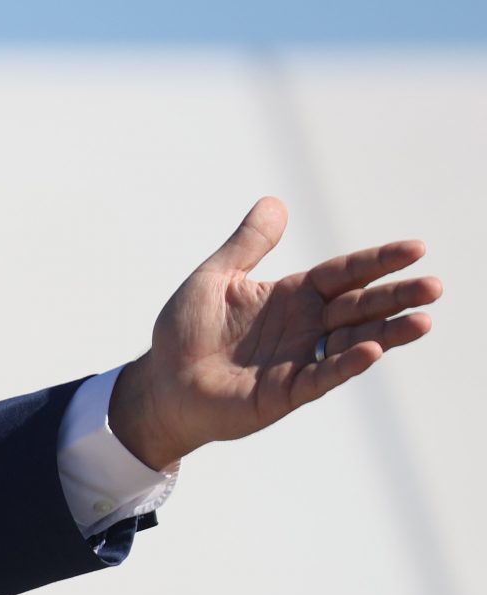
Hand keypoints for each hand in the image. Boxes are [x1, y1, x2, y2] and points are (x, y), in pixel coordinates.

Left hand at [108, 197, 440, 469]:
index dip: (378, 261)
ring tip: (422, 320)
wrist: (161, 383)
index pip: (345, 273)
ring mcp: (299, 360)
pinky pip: (322, 376)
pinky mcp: (286, 392)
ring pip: (353, 342)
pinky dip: (346, 364)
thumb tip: (274, 202)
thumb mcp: (213, 279)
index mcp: (291, 295)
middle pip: (359, 306)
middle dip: (396, 296)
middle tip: (434, 286)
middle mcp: (304, 326)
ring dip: (388, 332)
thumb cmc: (184, 332)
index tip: (416, 248)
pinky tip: (372, 349)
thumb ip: (246, 245)